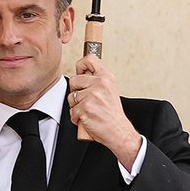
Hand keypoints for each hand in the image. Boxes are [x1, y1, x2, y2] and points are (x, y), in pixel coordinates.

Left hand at [69, 55, 142, 169]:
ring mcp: (92, 96)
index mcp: (106, 77)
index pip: (89, 59)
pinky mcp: (85, 108)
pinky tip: (87, 119)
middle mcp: (100, 83)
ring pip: (71, 97)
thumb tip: (82, 72)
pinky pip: (72, 111)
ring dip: (76, 106)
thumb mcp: (109, 90)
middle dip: (76, 91)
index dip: (81, 66)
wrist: (118, 131)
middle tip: (87, 100)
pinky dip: (76, 118)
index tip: (82, 74)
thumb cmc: (112, 113)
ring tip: (89, 110)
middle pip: (74, 80)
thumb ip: (97, 79)